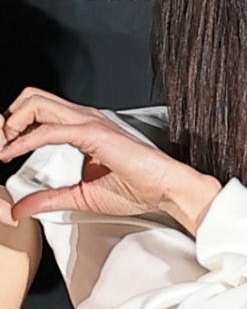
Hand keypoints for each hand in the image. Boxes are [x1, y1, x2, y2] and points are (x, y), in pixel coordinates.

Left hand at [0, 88, 221, 234]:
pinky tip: (13, 153)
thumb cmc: (140, 189)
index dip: (14, 127)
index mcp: (85, 128)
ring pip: (36, 103)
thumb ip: (49, 198)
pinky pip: (50, 129)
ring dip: (11, 124)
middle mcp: (86, 119)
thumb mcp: (82, 196)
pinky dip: (25, 140)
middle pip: (32, 99)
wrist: (168, 190)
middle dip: (7, 119)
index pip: (39, 112)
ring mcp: (90, 123)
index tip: (2, 151)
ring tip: (2, 147)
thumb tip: (20, 209)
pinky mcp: (95, 134)